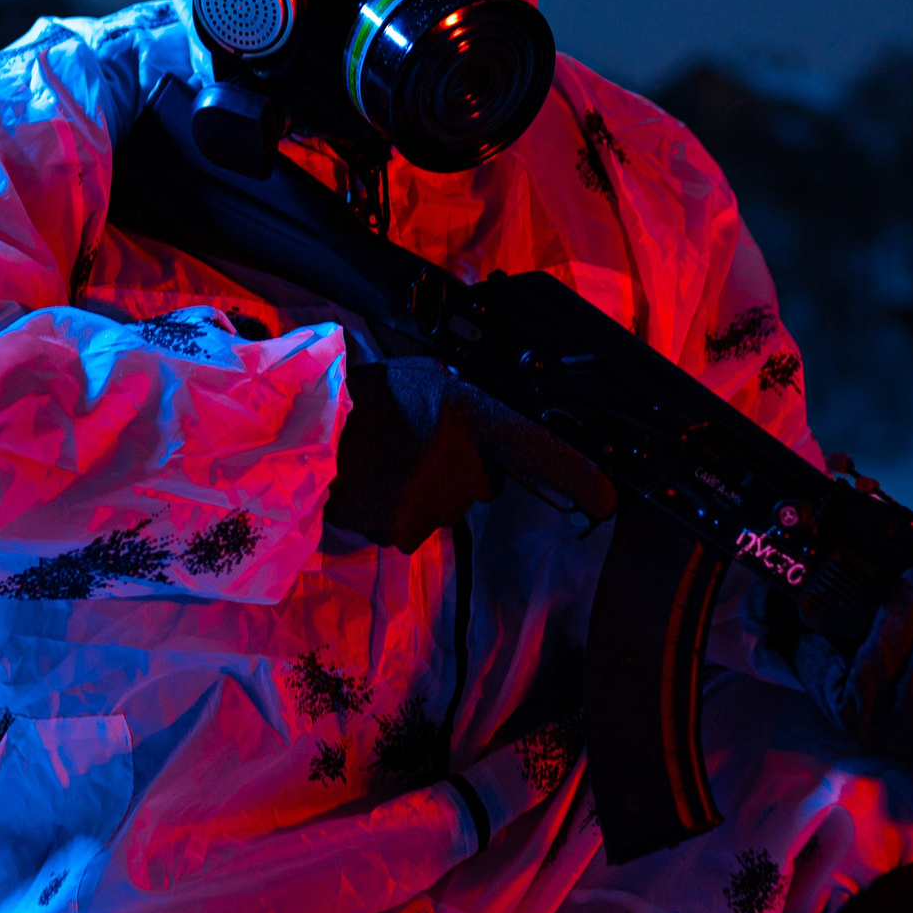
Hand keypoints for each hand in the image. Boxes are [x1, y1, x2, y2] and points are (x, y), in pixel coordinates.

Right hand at [324, 358, 613, 553]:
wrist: (304, 430)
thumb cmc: (363, 396)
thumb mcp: (427, 377)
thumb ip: (465, 403)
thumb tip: (487, 426)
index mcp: (474, 418)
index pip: (540, 449)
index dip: (580, 477)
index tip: (608, 499)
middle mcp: (465, 470)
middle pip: (481, 482)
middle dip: (456, 467)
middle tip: (414, 441)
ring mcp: (434, 508)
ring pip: (442, 506)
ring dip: (419, 487)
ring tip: (382, 458)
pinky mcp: (401, 534)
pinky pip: (408, 525)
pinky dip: (391, 508)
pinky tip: (370, 482)